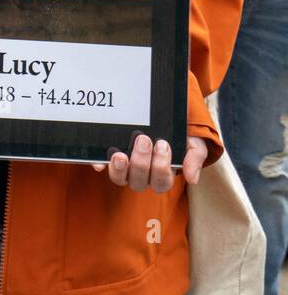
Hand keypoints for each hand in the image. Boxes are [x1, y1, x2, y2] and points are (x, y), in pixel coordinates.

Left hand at [91, 134, 207, 191]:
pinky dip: (100, 165)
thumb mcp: (193, 140)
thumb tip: (191, 178)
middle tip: (143, 140)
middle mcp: (142, 174)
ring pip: (120, 178)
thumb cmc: (179, 131)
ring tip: (121, 155)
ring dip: (120, 169)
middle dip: (142, 163)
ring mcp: (125, 167)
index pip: (161, 182)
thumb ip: (195, 156)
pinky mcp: (110, 157)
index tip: (162, 144)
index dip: (161, 168)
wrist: (164, 112)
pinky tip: (99, 162)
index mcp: (162, 174)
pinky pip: (102, 165)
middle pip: (140, 181)